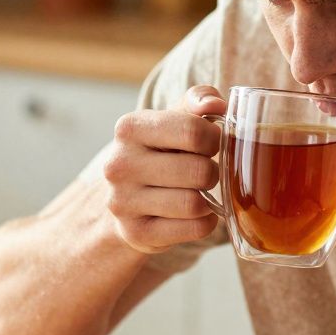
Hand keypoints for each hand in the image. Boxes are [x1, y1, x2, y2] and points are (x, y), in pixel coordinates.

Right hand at [103, 85, 225, 253]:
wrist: (125, 199)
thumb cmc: (160, 152)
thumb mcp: (173, 119)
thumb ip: (197, 101)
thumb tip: (216, 104)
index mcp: (129, 128)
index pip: (194, 131)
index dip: (216, 139)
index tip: (212, 144)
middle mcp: (119, 164)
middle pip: (199, 171)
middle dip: (213, 172)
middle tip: (206, 172)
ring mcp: (123, 202)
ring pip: (195, 203)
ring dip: (208, 199)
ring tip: (198, 192)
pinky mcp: (136, 233)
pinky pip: (194, 228)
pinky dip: (205, 222)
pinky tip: (195, 214)